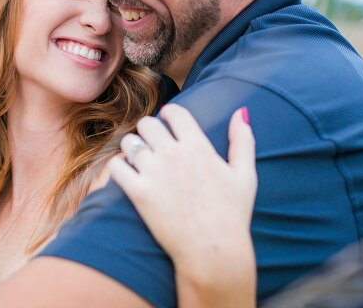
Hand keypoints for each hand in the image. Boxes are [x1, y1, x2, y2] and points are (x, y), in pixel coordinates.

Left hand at [108, 104, 256, 306]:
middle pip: (148, 124)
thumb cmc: (232, 215)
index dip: (169, 114)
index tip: (168, 122)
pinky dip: (118, 167)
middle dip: (149, 131)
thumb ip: (243, 140)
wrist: (213, 252)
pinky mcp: (139, 194)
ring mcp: (155, 173)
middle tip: (152, 144)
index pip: (174, 112)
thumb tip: (241, 112)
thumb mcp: (245, 175)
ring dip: (132, 148)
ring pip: (130, 143)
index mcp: (199, 147)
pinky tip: (127, 175)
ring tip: (139, 160)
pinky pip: (117, 167)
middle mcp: (174, 155)